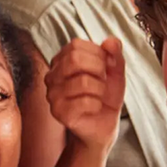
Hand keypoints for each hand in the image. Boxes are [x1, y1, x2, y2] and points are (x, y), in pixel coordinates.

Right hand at [44, 38, 125, 153]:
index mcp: (61, 61)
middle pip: (74, 59)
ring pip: (83, 82)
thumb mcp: (115, 72)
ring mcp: (52, 95)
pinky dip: (97, 104)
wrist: (102, 126)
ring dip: (100, 89)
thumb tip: (111, 41)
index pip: (75, 45)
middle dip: (98, 68)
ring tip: (99, 96)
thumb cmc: (105, 97)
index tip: (104, 67)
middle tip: (103, 81)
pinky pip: (84, 102)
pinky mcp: (58, 112)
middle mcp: (52, 76)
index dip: (97, 54)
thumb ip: (114, 54)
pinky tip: (94, 108)